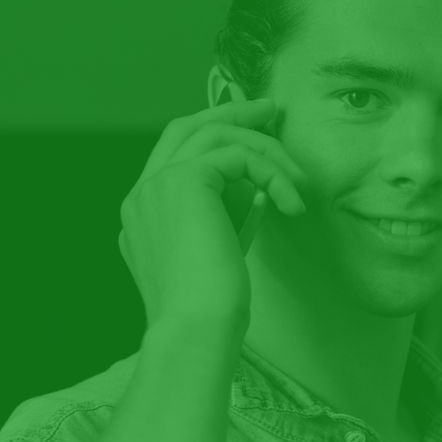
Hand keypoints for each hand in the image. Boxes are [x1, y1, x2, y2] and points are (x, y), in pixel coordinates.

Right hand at [118, 98, 305, 337]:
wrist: (198, 330)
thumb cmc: (214, 313)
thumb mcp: (224, 258)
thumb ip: (232, 221)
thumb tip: (259, 191)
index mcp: (145, 216)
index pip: (178, 158)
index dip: (218, 139)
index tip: (258, 135)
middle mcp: (141, 196)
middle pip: (185, 129)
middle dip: (232, 115)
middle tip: (273, 110)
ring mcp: (155, 186)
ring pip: (214, 135)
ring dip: (266, 152)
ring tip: (299, 184)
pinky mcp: (183, 182)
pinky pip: (236, 154)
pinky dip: (270, 171)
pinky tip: (290, 202)